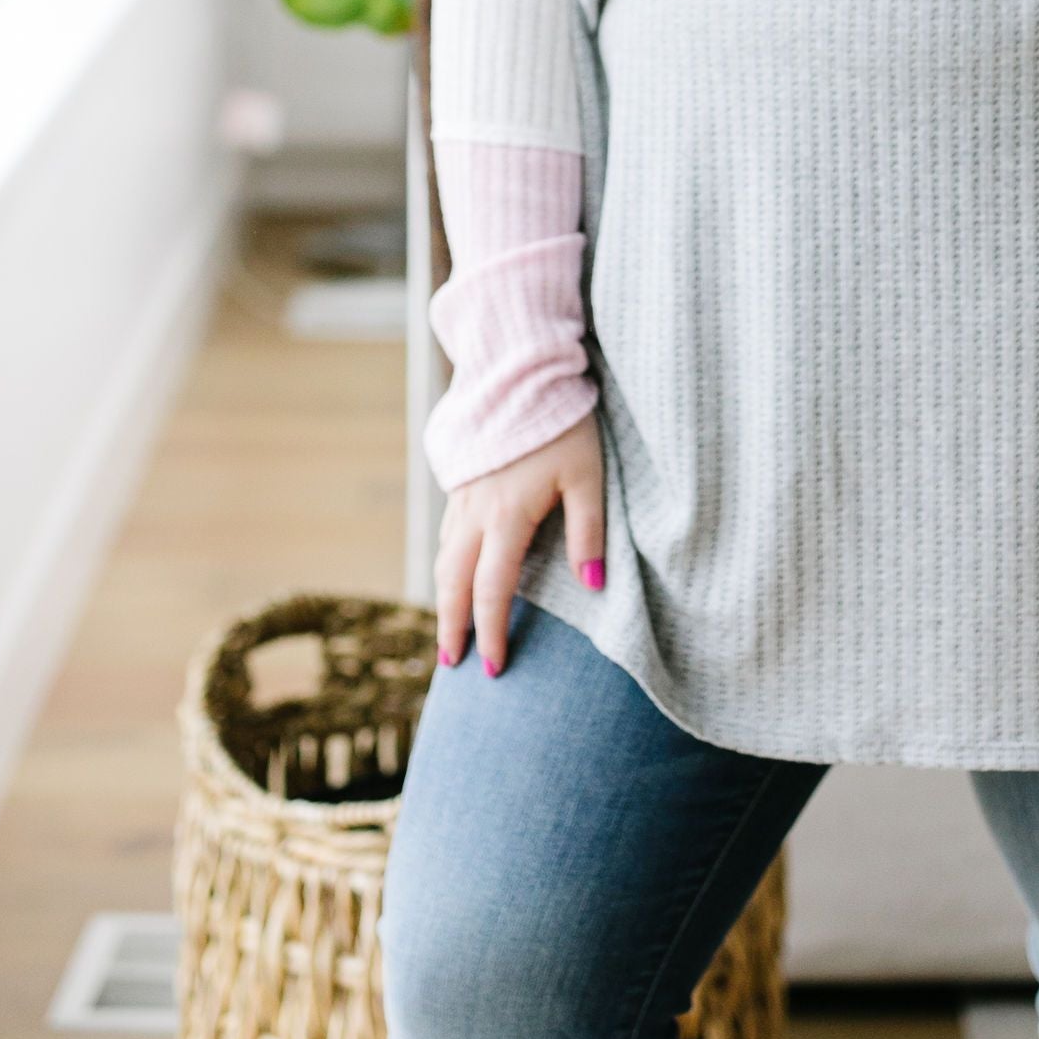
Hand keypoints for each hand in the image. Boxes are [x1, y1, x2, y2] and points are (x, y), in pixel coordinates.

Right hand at [434, 409, 604, 675]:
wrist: (518, 370)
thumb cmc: (562, 422)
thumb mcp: (588, 475)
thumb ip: (589, 531)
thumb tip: (594, 585)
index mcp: (507, 516)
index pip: (493, 590)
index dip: (493, 632)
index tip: (494, 668)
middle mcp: (476, 512)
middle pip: (454, 582)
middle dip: (452, 627)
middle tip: (452, 666)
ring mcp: (463, 496)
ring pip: (444, 559)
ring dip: (443, 598)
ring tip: (447, 632)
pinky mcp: (461, 481)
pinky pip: (446, 534)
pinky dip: (445, 564)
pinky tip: (451, 575)